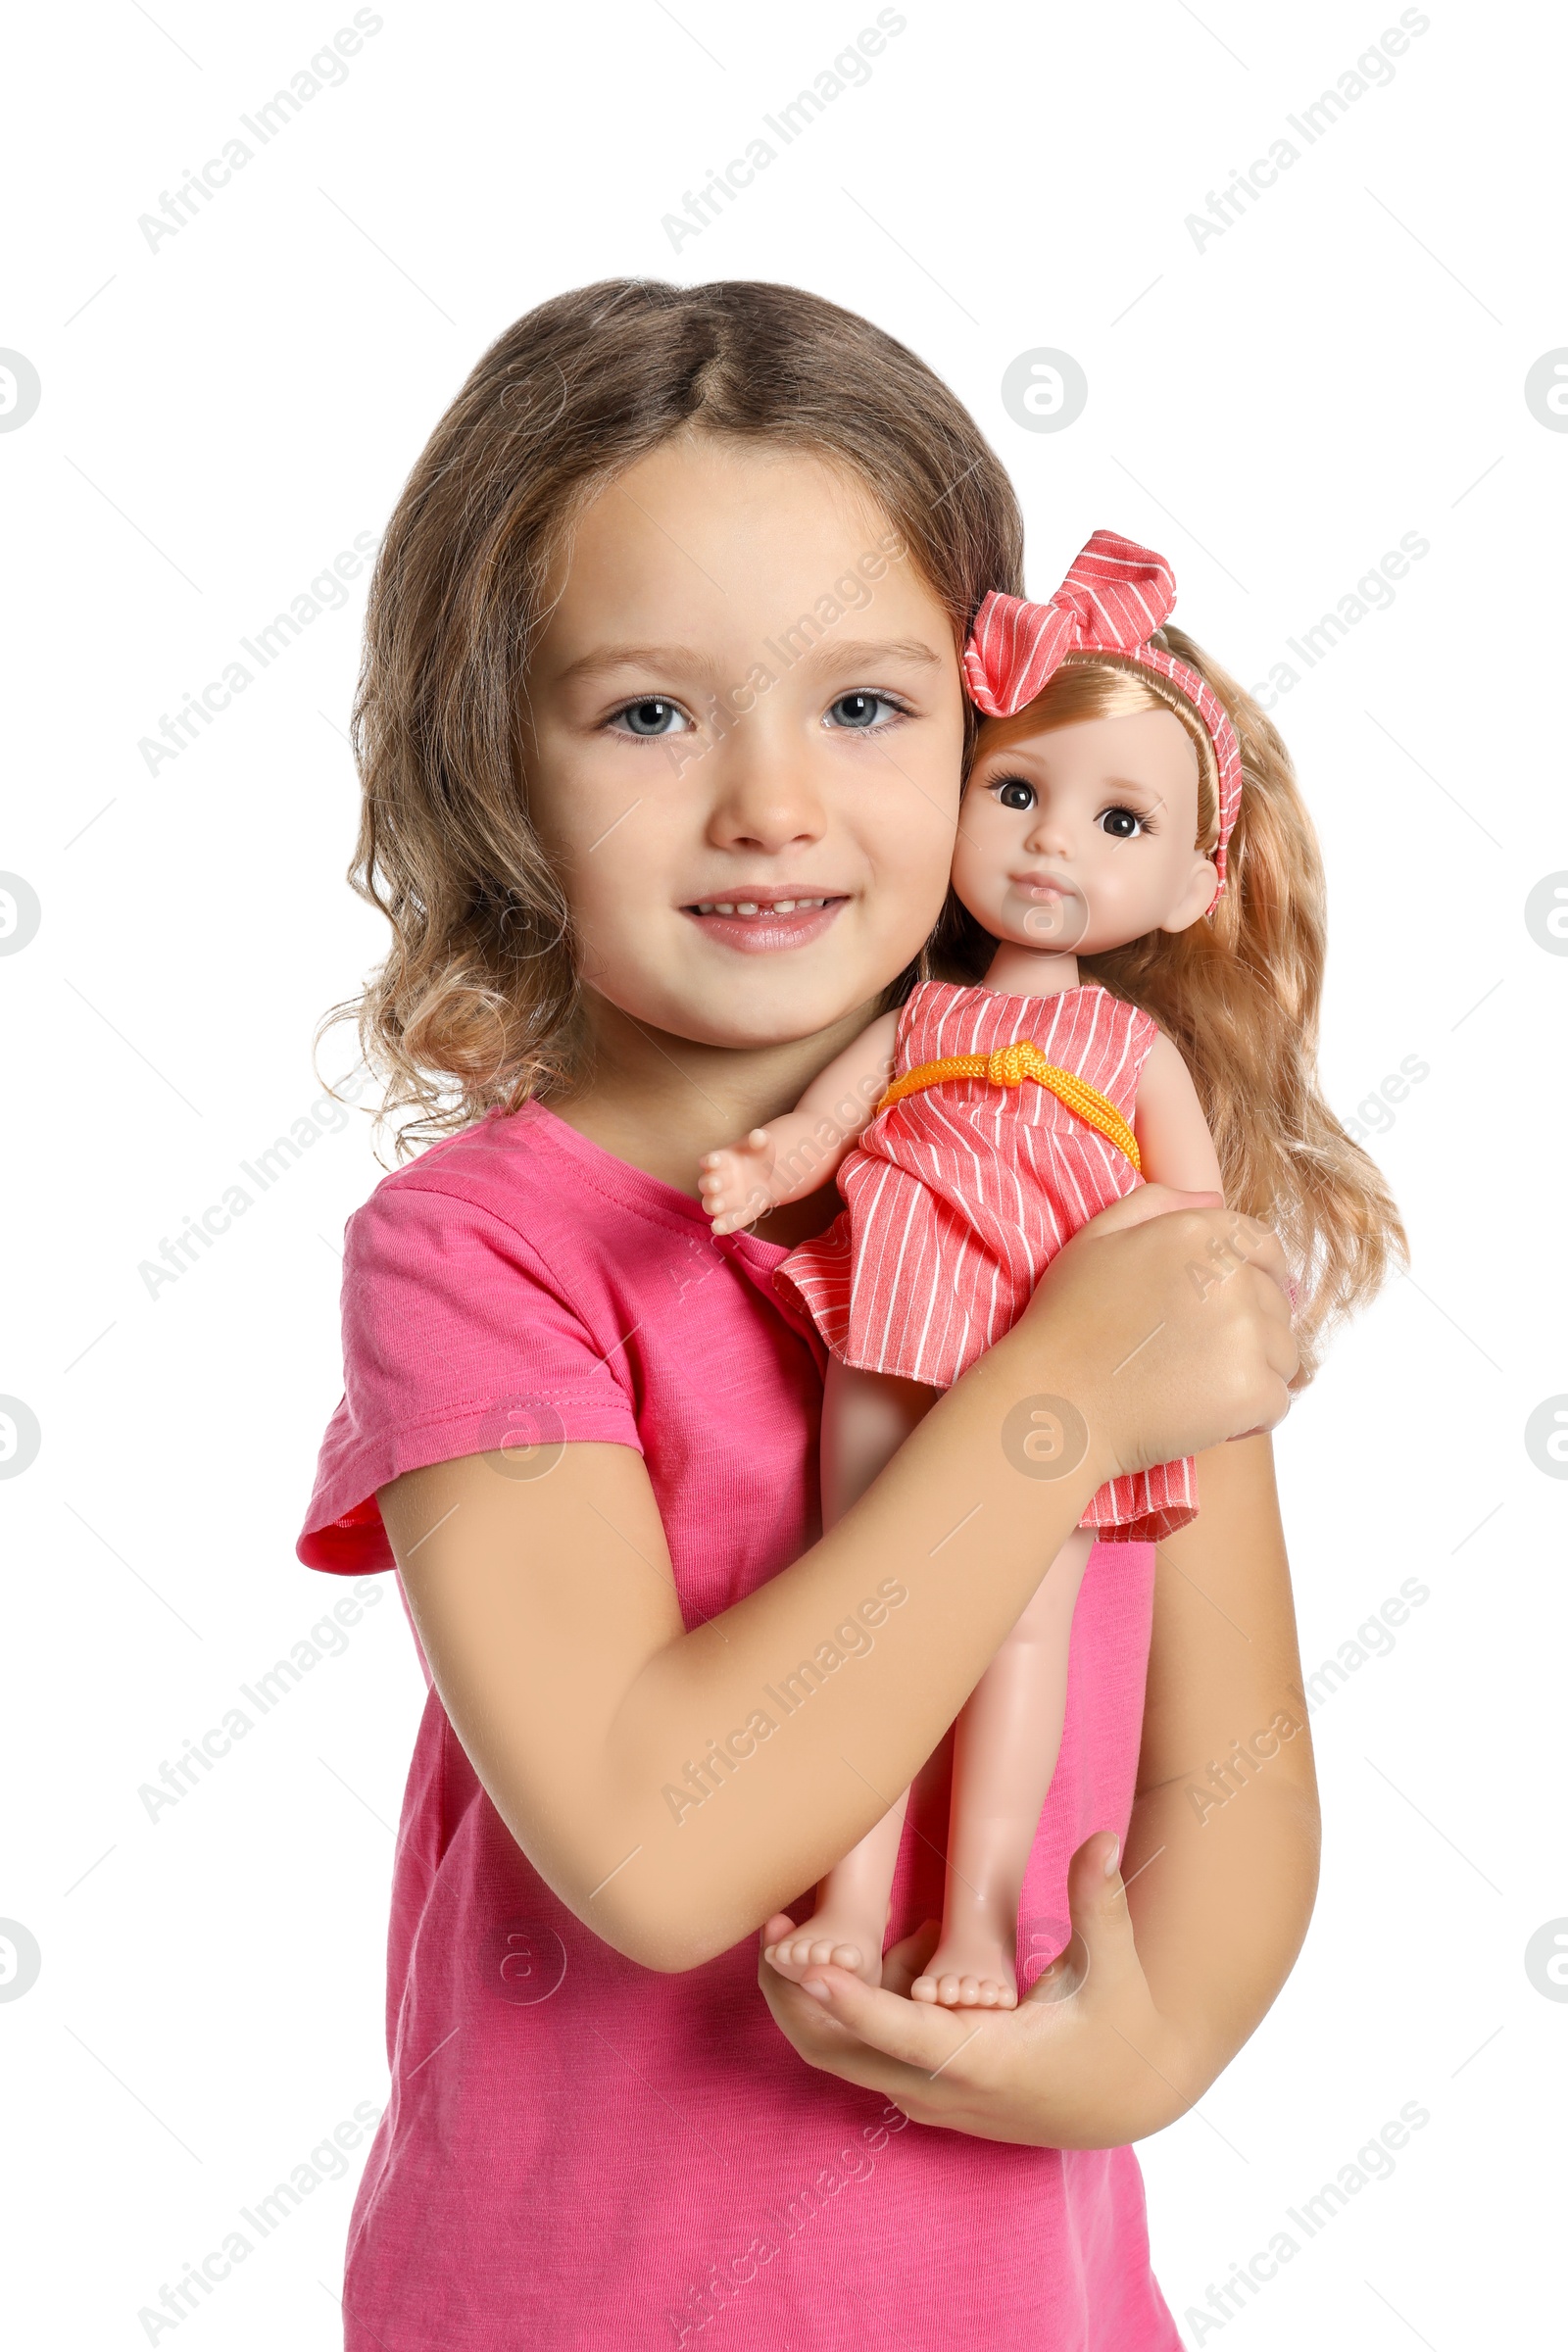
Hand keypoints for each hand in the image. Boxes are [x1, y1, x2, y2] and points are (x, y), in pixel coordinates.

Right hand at [697, 1129, 777, 1235]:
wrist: (764, 1178)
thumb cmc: (757, 1157)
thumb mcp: (762, 1146)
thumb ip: (759, 1140)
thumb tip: (759, 1135)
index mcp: (720, 1160)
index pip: (710, 1160)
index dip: (711, 1160)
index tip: (714, 1160)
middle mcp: (716, 1181)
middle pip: (706, 1183)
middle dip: (710, 1184)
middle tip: (716, 1185)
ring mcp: (721, 1200)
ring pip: (710, 1205)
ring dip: (712, 1205)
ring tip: (719, 1206)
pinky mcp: (729, 1216)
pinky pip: (721, 1222)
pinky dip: (719, 1226)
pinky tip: (719, 1228)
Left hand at [757, 1833, 1199, 2149]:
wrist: (1123, 2099)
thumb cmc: (1119, 2027)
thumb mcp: (1114, 1969)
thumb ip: (1100, 1905)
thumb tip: (1104, 1839)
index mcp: (986, 2062)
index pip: (902, 2035)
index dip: (852, 2002)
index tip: (807, 1965)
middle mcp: (942, 2091)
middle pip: (838, 2053)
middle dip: (793, 1996)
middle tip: (769, 1928)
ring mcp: (923, 2098)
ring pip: (840, 2052)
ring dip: (822, 1992)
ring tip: (844, 1924)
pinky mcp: (918, 2091)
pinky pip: (862, 2050)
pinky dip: (855, 2001)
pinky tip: (905, 1947)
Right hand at [1013, 1186, 1296, 1480]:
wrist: (1054, 1402)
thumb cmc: (1066, 1324)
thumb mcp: (1095, 1238)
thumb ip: (1157, 1204)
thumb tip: (1213, 1197)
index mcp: (1199, 1234)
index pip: (1265, 1247)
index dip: (1257, 1277)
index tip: (1234, 1307)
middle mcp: (1231, 1276)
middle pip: (1277, 1305)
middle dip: (1248, 1331)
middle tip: (1192, 1357)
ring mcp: (1246, 1333)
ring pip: (1283, 1355)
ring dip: (1251, 1372)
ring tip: (1194, 1386)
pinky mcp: (1251, 1388)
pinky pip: (1277, 1402)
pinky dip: (1249, 1416)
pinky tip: (1204, 1415)